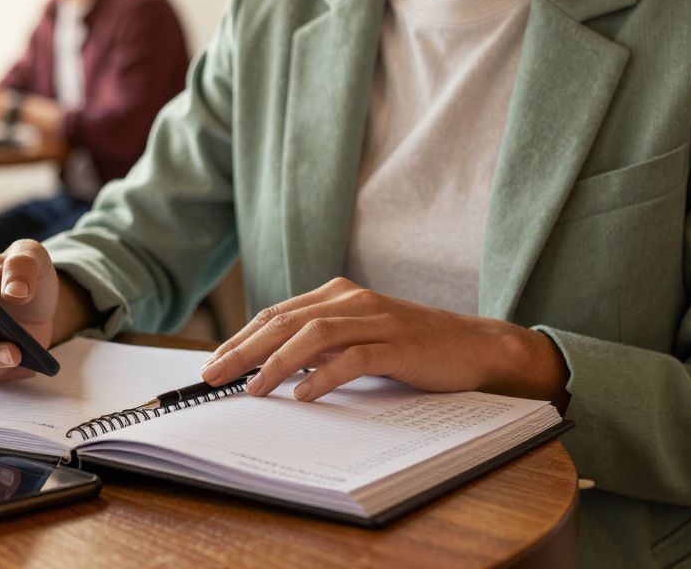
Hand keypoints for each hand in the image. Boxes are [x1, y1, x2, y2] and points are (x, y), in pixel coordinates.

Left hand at [200, 277, 569, 407]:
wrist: (476, 347)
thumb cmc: (414, 348)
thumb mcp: (359, 340)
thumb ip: (321, 347)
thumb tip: (273, 367)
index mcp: (338, 296)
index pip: (277, 314)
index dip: (241, 338)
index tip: (213, 364)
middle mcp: (353, 301)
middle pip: (286, 321)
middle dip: (244, 349)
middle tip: (214, 376)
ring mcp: (378, 320)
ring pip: (314, 335)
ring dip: (277, 363)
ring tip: (252, 388)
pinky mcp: (400, 345)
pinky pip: (355, 358)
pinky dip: (325, 376)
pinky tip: (303, 395)